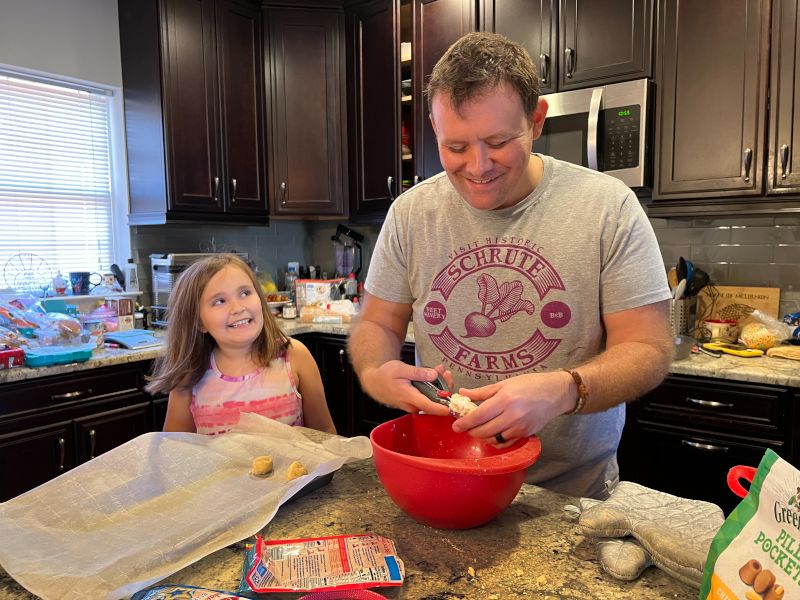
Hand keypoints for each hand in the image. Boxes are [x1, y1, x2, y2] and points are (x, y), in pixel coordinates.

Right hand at [359, 360, 451, 415]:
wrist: (373, 381)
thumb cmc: (385, 374)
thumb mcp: (401, 369)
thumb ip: (418, 373)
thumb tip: (434, 375)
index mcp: (409, 397)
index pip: (428, 406)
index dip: (442, 408)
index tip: (453, 406)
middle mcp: (411, 405)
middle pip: (433, 402)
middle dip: (444, 387)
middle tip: (447, 373)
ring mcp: (412, 406)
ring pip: (430, 399)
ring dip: (439, 386)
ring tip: (441, 370)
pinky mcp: (412, 404)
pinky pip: (426, 398)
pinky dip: (432, 388)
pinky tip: (434, 376)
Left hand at [451, 371, 573, 446]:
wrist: (556, 393)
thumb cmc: (530, 384)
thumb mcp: (505, 383)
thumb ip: (482, 392)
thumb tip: (462, 393)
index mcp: (505, 400)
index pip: (479, 416)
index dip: (464, 423)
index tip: (455, 426)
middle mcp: (512, 416)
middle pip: (484, 431)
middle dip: (471, 431)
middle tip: (464, 426)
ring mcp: (520, 427)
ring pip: (493, 439)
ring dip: (482, 436)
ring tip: (477, 428)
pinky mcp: (525, 434)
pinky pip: (505, 442)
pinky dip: (495, 440)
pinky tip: (492, 433)